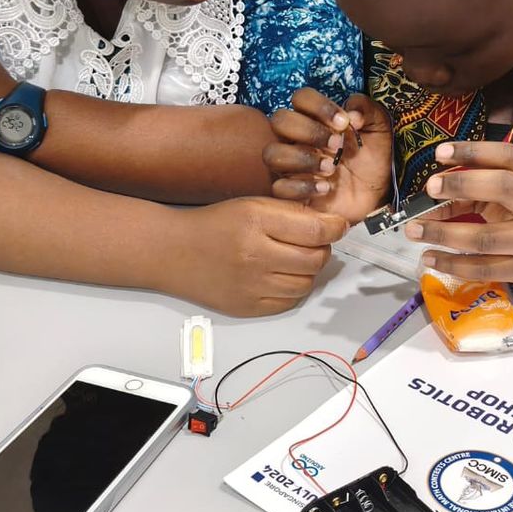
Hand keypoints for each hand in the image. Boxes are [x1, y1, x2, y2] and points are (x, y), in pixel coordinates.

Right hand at [168, 197, 348, 315]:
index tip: (338, 226)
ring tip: (295, 258)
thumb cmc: (213, 225)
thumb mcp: (251, 205)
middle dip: (322, 248)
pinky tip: (282, 275)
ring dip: (309, 270)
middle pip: (316, 259)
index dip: (335, 228)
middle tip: (314, 241)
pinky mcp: (248, 307)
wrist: (174, 252)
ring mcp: (251, 286)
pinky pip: (289, 302)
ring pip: (307, 283)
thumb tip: (331, 224)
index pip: (316, 231)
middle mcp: (255, 256)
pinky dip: (293, 288)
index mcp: (256, 221)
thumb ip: (291, 212)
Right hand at [263, 88, 392, 223]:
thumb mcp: (380, 132)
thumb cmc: (371, 162)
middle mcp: (298, 139)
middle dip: (309, 130)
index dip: (319, 105)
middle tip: (337, 144)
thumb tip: (353, 111)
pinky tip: (325, 188)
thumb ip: (369, 111)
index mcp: (316, 119)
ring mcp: (291, 166)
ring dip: (302, 158)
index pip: (301, 98)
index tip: (344, 122)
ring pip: (272, 153)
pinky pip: (279, 187)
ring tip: (331, 168)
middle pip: (280, 120)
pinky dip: (302, 187)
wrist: (375, 198)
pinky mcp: (291, 193)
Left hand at [404, 141, 512, 289]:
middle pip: (503, 188)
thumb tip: (436, 189)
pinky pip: (482, 269)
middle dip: (462, 185)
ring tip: (414, 229)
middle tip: (430, 187)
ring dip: (444, 233)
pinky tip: (429, 258)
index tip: (440, 152)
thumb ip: (482, 184)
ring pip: (484, 237)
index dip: (474, 151)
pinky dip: (452, 265)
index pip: (508, 157)